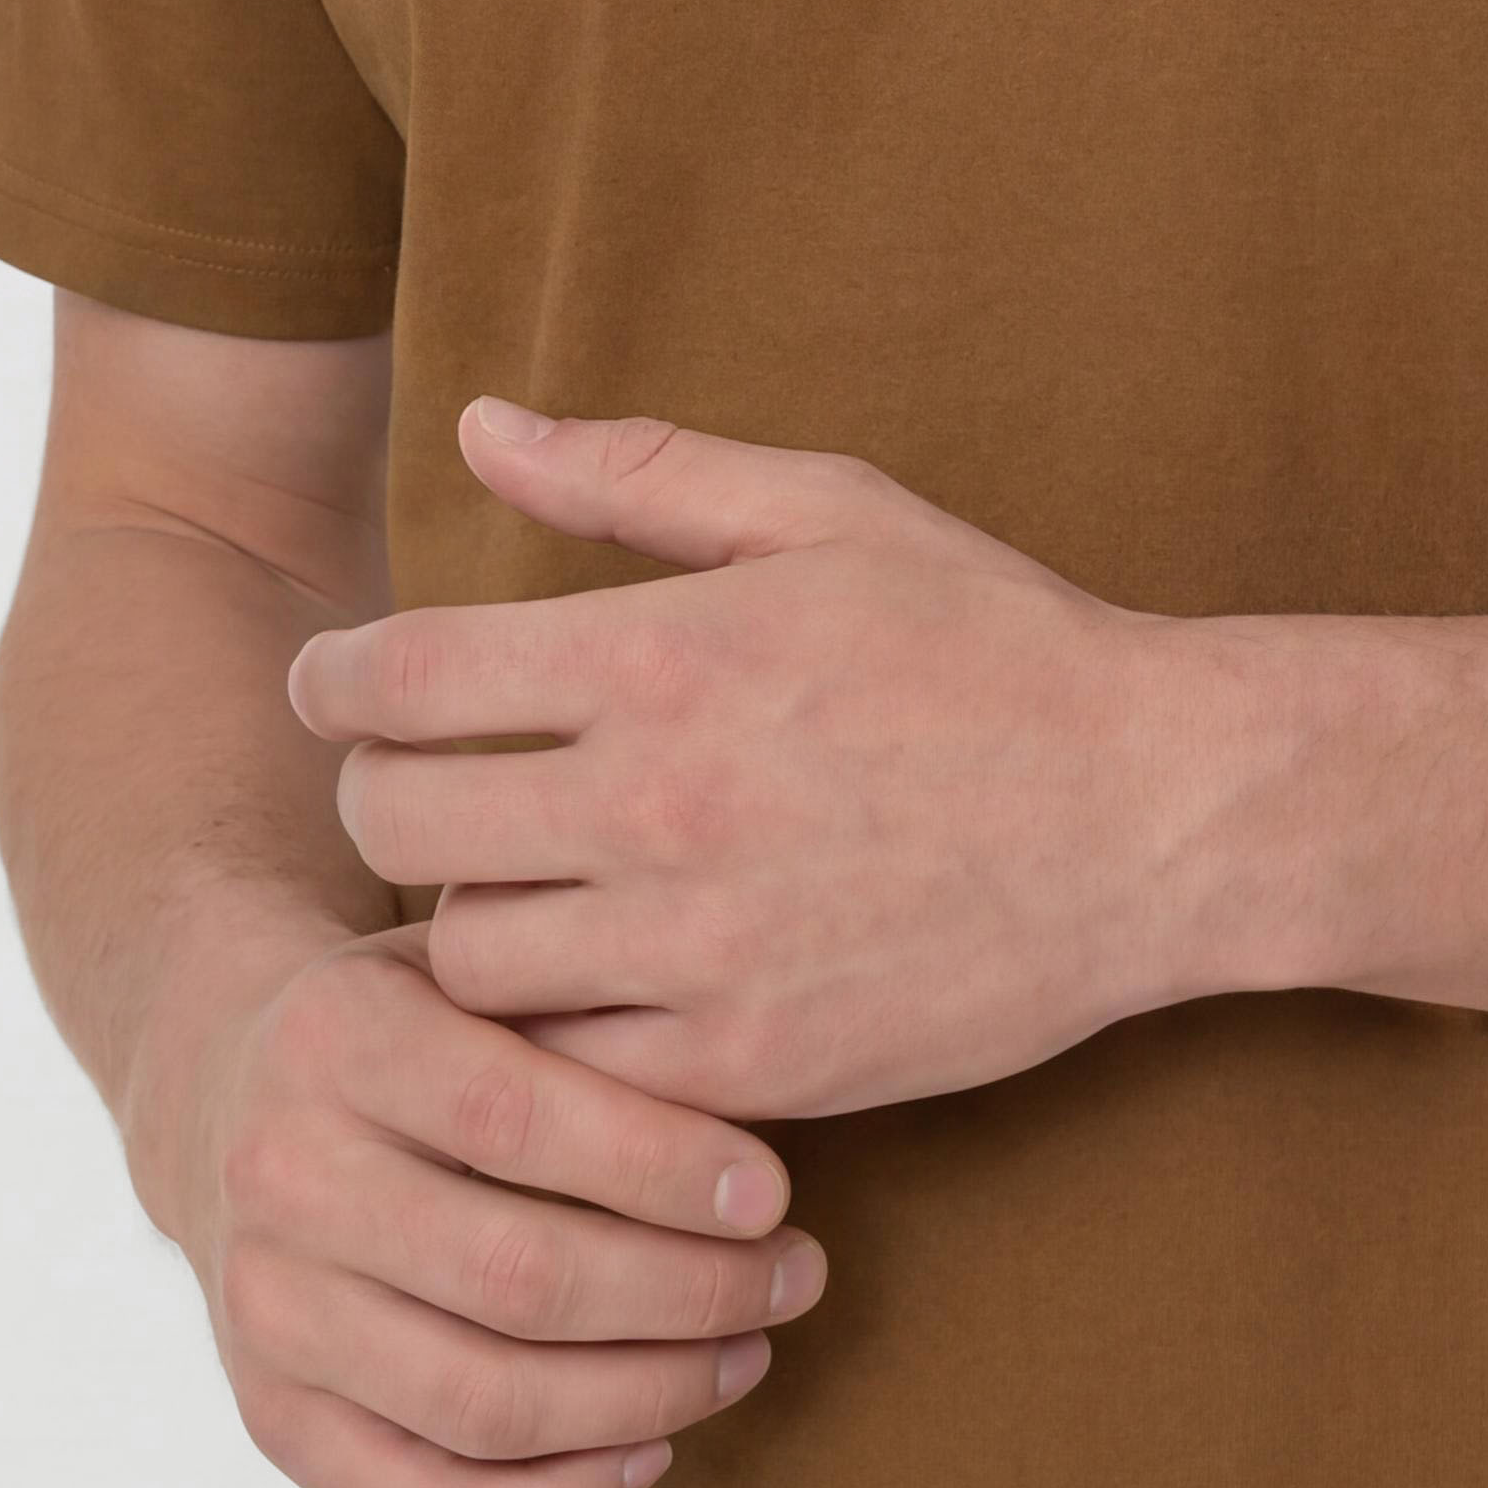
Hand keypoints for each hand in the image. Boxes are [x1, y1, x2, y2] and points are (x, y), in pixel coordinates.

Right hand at [160, 917, 829, 1487]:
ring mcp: (265, 1313)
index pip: (516, 1120)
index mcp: (336, 1038)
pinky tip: (651, 1448)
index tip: (773, 1193)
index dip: (660, 1168)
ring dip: (647, 1398)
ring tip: (747, 1355)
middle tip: (795, 1279)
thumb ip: (586, 1014)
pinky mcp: (270, 1419)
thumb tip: (758, 1105)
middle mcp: (280, 1177)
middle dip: (687, 1294)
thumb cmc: (417, 1018)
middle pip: (513, 1278)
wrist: (230, 1089)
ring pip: (483, 1404)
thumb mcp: (481, 964)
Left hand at [285, 405, 1232, 1117]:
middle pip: (395, 821)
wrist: (1154, 818)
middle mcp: (659, 803)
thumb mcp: (830, 512)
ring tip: (528, 875)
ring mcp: (697, 949)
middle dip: (380, 792)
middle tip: (418, 780)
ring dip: (471, 911)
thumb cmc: (991, 642)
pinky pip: (566, 1062)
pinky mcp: (745, 1063)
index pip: (399, 677)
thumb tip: (480, 423)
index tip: (336, 686)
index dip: (334, 681)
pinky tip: (607, 970)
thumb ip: (638, 474)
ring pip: (463, 954)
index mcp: (666, 654)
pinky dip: (561, 1020)